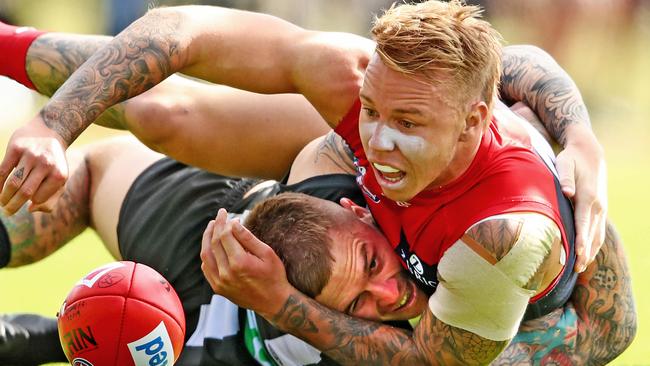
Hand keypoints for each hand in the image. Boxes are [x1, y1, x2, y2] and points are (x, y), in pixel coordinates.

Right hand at [0, 115, 67, 214]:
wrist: (50, 131)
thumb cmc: (54, 162)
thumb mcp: (60, 180)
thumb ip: (51, 198)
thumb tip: (31, 209)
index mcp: (59, 174)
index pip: (40, 197)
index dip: (31, 203)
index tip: (25, 206)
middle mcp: (46, 164)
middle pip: (25, 192)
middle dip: (13, 206)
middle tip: (8, 212)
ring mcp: (30, 155)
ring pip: (13, 182)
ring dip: (4, 196)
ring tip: (2, 202)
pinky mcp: (16, 148)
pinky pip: (3, 170)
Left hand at [200, 208, 293, 316]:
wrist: (274, 303)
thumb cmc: (274, 276)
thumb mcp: (267, 253)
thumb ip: (248, 238)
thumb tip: (233, 223)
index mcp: (239, 263)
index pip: (224, 235)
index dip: (225, 222)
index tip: (229, 214)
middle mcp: (226, 273)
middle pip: (213, 243)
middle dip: (215, 226)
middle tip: (219, 216)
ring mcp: (220, 282)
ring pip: (205, 255)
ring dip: (207, 239)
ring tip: (212, 227)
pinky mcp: (218, 289)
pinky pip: (206, 268)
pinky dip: (207, 254)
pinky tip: (212, 246)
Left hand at [556, 125, 606, 272]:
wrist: (589, 153)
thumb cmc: (571, 159)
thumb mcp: (564, 164)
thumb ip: (564, 179)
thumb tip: (566, 192)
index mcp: (588, 197)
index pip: (583, 223)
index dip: (581, 240)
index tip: (577, 254)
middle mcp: (597, 206)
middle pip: (591, 234)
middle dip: (584, 252)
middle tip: (576, 270)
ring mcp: (600, 208)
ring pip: (597, 235)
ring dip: (590, 251)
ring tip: (580, 268)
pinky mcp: (599, 209)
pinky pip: (598, 230)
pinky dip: (593, 244)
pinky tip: (586, 254)